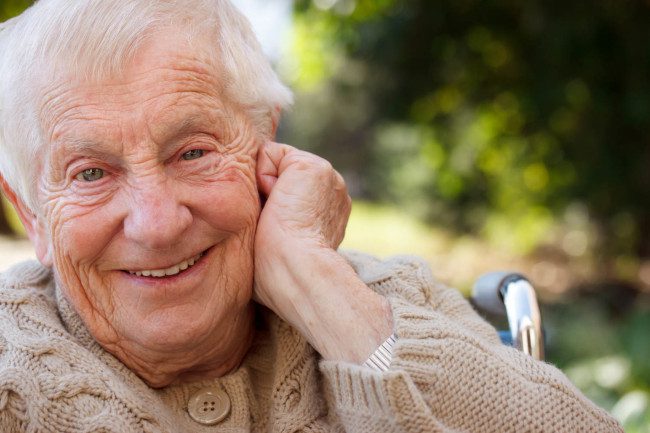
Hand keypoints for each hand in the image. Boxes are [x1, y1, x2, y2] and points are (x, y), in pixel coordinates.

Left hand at [254, 142, 391, 362]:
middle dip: (269, 195)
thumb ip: (274, 228)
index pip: (289, 192)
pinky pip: (271, 153)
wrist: (295, 271)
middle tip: (274, 225)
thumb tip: (250, 223)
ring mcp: (329, 178)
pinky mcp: (314, 166)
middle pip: (281, 175)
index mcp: (326, 215)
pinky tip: (276, 200)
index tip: (275, 233)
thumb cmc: (279, 275)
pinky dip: (263, 175)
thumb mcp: (277, 248)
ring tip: (277, 215)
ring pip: (275, 163)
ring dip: (266, 188)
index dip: (270, 206)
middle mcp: (332, 194)